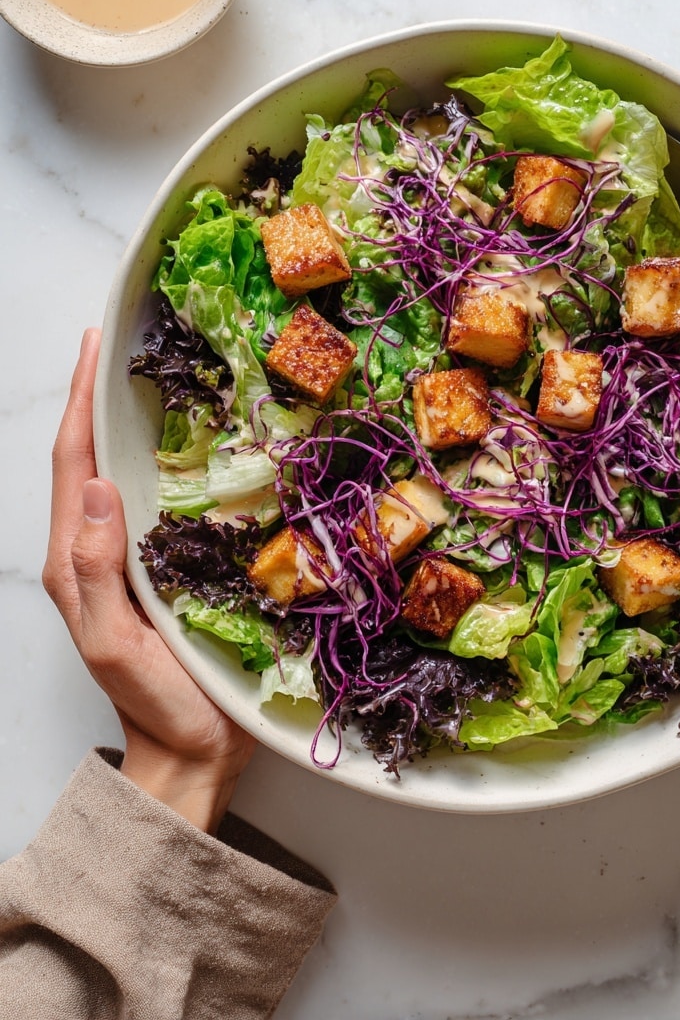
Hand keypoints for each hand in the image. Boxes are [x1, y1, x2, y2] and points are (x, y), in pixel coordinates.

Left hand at [43, 329, 255, 831]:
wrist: (189, 752)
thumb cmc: (155, 704)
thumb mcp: (115, 643)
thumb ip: (96, 573)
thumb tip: (98, 487)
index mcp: (78, 561)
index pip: (73, 465)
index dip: (79, 402)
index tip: (93, 345)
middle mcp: (99, 550)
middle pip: (89, 458)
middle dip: (96, 396)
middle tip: (120, 341)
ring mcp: (132, 559)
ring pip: (122, 474)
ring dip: (126, 421)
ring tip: (148, 374)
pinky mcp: (166, 568)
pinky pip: (158, 500)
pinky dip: (164, 460)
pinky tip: (191, 443)